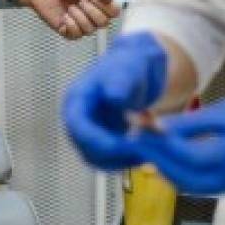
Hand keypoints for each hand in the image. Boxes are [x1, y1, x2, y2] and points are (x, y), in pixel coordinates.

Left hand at [15, 0, 119, 39]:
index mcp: (99, 3)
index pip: (115, 12)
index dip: (107, 7)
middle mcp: (92, 16)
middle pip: (104, 23)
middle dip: (91, 11)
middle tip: (80, 1)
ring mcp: (81, 25)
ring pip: (90, 30)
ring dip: (79, 16)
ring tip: (70, 7)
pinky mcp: (69, 32)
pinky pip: (76, 35)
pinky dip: (70, 24)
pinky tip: (65, 16)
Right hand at [63, 31, 167, 170]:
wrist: (139, 69)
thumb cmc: (130, 64)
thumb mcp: (127, 69)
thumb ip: (120, 81)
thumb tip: (114, 96)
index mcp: (77, 99)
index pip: (77, 125)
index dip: (95, 139)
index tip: (119, 145)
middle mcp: (79, 118)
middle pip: (86, 147)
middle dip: (113, 153)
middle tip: (141, 150)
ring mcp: (90, 131)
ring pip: (99, 159)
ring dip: (122, 160)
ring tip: (147, 149)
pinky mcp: (104, 142)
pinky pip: (112, 159)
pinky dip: (128, 158)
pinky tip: (147, 148)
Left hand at [136, 76, 224, 194]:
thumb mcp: (222, 110)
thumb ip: (188, 124)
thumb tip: (153, 128)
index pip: (190, 158)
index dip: (161, 148)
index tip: (139, 135)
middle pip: (188, 179)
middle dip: (160, 162)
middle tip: (137, 144)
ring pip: (194, 188)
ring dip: (169, 172)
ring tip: (148, 151)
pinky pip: (205, 187)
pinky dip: (184, 177)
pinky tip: (169, 161)